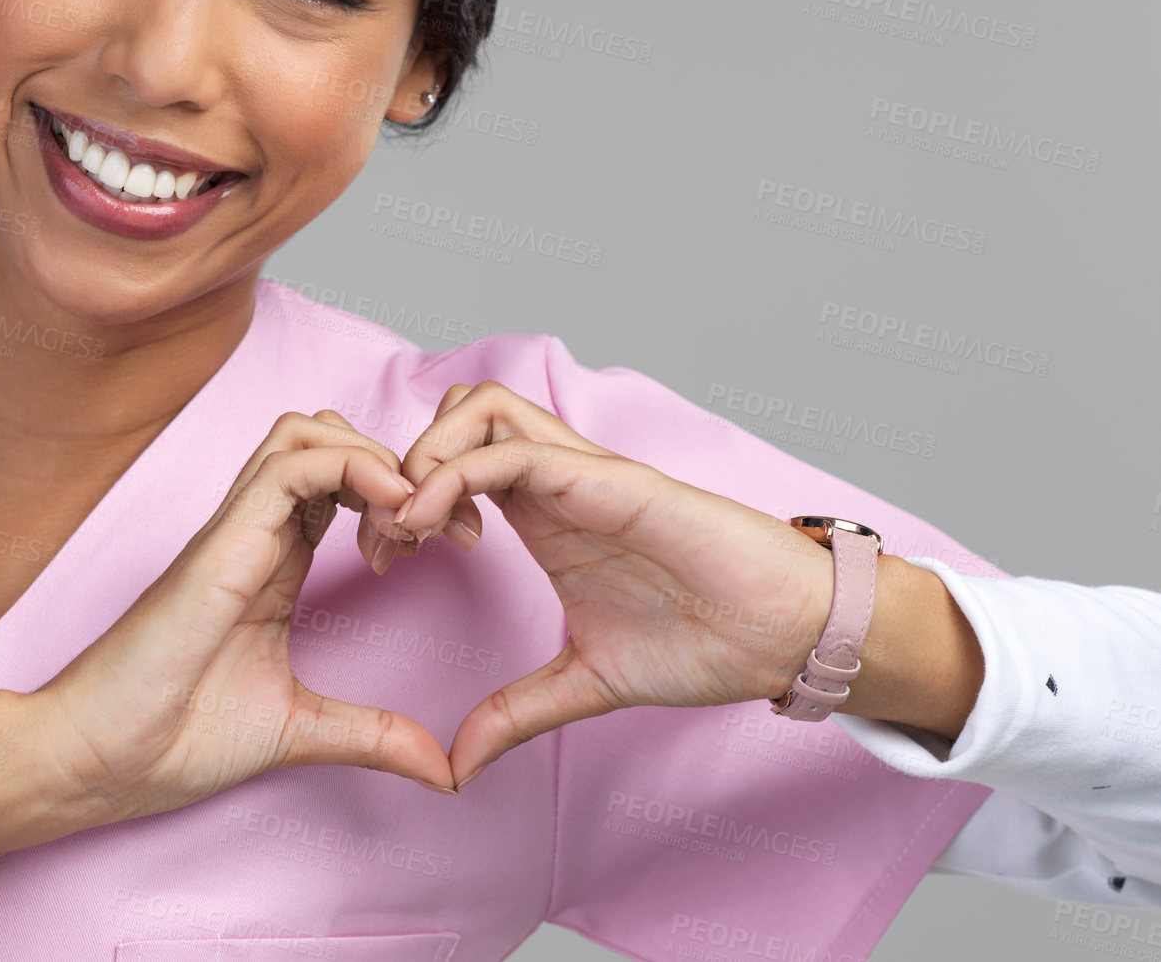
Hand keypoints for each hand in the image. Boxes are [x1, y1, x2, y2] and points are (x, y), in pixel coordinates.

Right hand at [7, 411, 450, 848]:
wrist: (97, 759)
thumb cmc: (174, 737)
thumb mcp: (302, 730)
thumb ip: (373, 736)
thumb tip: (444, 772)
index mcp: (275, 563)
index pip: (342, 483)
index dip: (405, 494)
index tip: (453, 540)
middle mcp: (256, 533)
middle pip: (327, 436)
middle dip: (398, 460)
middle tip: (444, 520)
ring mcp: (235, 530)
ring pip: (305, 431)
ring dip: (373, 455)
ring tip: (414, 512)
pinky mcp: (222, 541)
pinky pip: (288, 466)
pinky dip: (349, 467)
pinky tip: (390, 507)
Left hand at [370, 381, 835, 788]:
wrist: (785, 637)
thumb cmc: (704, 642)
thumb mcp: (583, 684)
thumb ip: (515, 713)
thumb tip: (457, 764)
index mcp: (541, 513)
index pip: (450, 461)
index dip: (401, 499)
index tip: (387, 560)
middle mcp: (553, 481)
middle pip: (454, 414)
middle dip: (402, 465)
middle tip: (391, 540)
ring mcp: (581, 473)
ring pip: (480, 408)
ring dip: (428, 457)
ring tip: (414, 528)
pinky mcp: (610, 480)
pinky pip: (517, 450)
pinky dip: (460, 476)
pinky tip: (441, 530)